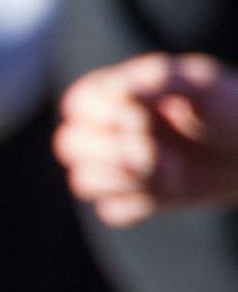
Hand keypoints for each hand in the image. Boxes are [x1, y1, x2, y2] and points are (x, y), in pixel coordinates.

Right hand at [54, 52, 237, 226]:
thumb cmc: (229, 107)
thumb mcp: (200, 83)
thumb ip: (157, 80)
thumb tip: (117, 93)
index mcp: (115, 94)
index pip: (77, 105)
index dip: (102, 116)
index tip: (142, 116)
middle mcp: (109, 130)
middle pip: (70, 146)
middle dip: (111, 152)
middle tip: (153, 152)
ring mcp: (120, 167)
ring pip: (83, 181)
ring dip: (121, 179)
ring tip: (169, 171)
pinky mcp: (137, 198)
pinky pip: (112, 211)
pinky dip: (138, 203)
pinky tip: (172, 188)